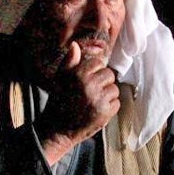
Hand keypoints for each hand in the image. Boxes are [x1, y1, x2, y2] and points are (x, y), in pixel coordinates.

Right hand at [36, 41, 120, 158]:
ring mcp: (98, 100)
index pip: (99, 63)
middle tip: (92, 92)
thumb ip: (69, 61)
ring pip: (114, 89)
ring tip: (94, 101)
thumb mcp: (60, 79)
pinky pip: (116, 103)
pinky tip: (98, 110)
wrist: (57, 130)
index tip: (88, 80)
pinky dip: (110, 107)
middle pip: (109, 75)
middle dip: (103, 82)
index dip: (95, 71)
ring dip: (107, 95)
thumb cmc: (58, 102)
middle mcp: (89, 85)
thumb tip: (75, 45)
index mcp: (78, 74)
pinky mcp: (105, 113)